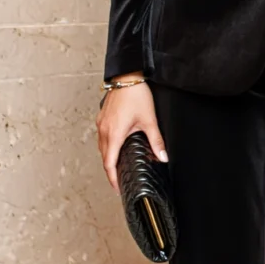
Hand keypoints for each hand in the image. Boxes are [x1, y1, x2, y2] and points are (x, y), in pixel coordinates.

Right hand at [97, 72, 168, 193]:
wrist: (127, 76)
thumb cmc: (136, 94)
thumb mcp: (149, 120)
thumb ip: (156, 141)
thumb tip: (162, 156)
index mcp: (114, 133)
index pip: (110, 162)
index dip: (112, 178)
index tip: (117, 188)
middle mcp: (104, 130)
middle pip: (104, 157)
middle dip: (111, 170)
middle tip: (118, 181)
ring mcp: (101, 123)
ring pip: (102, 147)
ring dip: (108, 158)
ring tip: (117, 166)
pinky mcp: (102, 117)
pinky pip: (102, 137)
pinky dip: (107, 146)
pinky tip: (115, 146)